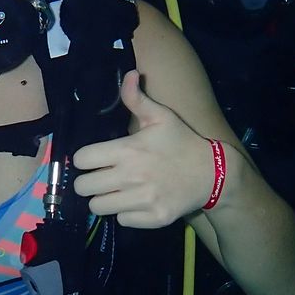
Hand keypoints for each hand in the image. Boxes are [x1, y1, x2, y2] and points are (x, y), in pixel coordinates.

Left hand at [72, 70, 212, 227]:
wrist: (212, 173)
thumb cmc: (182, 142)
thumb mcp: (161, 116)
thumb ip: (137, 99)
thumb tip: (128, 74)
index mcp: (128, 150)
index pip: (81, 160)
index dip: (84, 159)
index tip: (93, 159)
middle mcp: (131, 177)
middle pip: (83, 187)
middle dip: (88, 181)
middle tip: (100, 177)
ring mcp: (142, 200)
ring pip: (97, 207)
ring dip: (103, 199)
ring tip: (115, 191)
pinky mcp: (152, 218)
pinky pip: (121, 221)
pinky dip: (125, 213)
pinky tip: (135, 202)